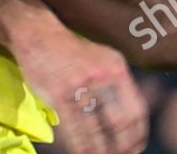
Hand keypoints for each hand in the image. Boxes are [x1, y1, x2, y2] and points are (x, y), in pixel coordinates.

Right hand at [11, 23, 146, 153]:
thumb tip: (132, 118)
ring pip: (97, 130)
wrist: (38, 33)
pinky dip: (81, 147)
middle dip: (122, 147)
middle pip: (120, 123)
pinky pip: (74, 128)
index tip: (136, 149)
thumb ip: (117, 84)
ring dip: (101, 152)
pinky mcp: (59, 93)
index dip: (138, 135)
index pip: (136, 110)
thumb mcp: (102, 58)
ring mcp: (80, 84)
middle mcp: (102, 75)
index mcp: (116, 67)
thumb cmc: (71, 51)